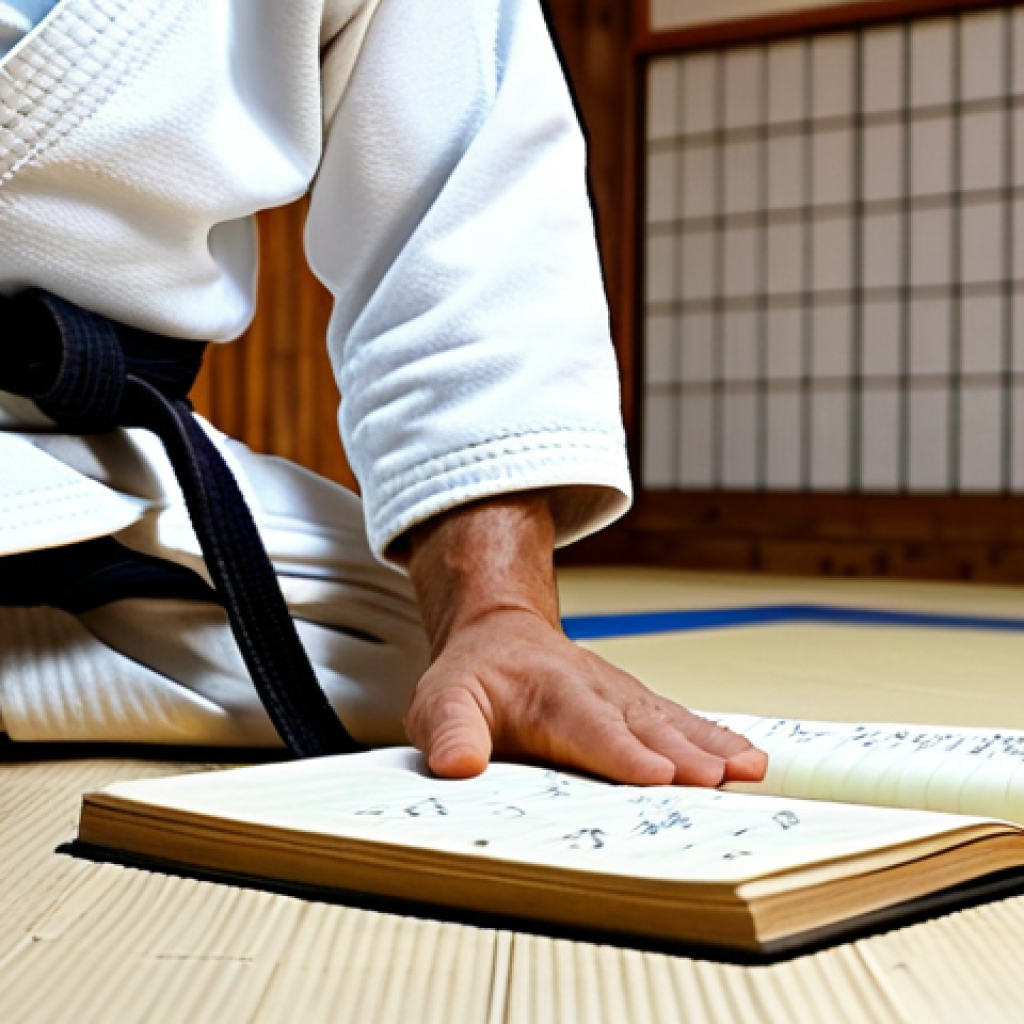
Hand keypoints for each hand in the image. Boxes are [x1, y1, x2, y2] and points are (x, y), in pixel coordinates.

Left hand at [400, 493, 767, 785]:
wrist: (501, 635)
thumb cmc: (474, 677)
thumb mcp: (443, 700)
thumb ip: (450, 731)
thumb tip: (457, 766)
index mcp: (550, 693)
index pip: (588, 727)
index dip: (623, 753)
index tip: (658, 774)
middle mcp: (597, 691)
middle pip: (643, 724)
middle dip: (682, 752)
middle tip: (720, 778)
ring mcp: (623, 697)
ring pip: (671, 720)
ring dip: (711, 745)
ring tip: (752, 768)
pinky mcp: (639, 707)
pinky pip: (680, 721)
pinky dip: (716, 739)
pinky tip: (750, 760)